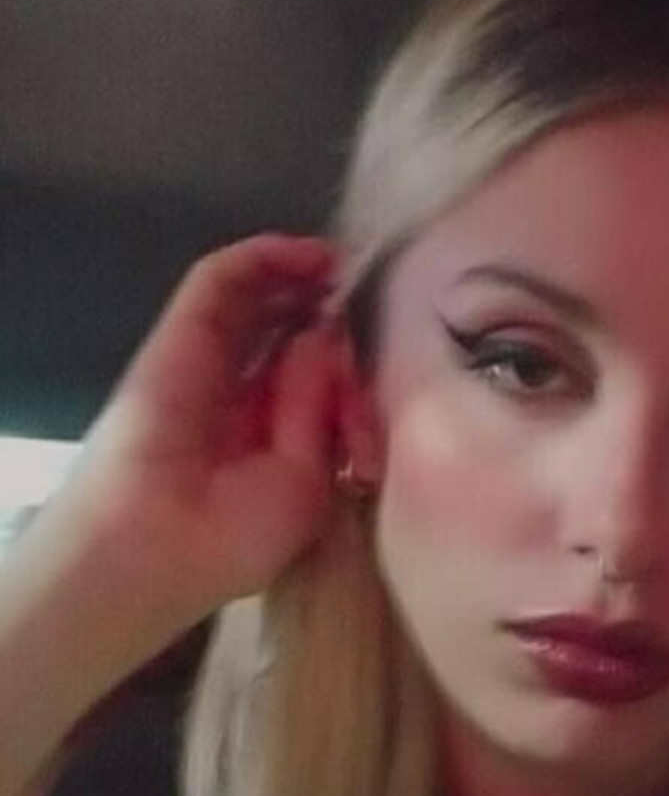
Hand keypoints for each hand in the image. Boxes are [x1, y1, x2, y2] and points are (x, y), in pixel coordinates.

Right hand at [50, 233, 352, 631]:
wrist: (158, 540)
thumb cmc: (240, 532)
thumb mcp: (309, 476)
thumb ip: (320, 404)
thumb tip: (324, 335)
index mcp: (271, 440)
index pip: (317, 384)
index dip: (349, 369)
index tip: (383, 367)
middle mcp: (243, 396)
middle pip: (290, 337)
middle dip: (329, 317)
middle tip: (365, 300)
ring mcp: (209, 361)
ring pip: (255, 300)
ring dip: (299, 276)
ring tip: (341, 263)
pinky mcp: (182, 336)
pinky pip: (219, 283)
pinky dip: (261, 259)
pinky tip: (306, 255)